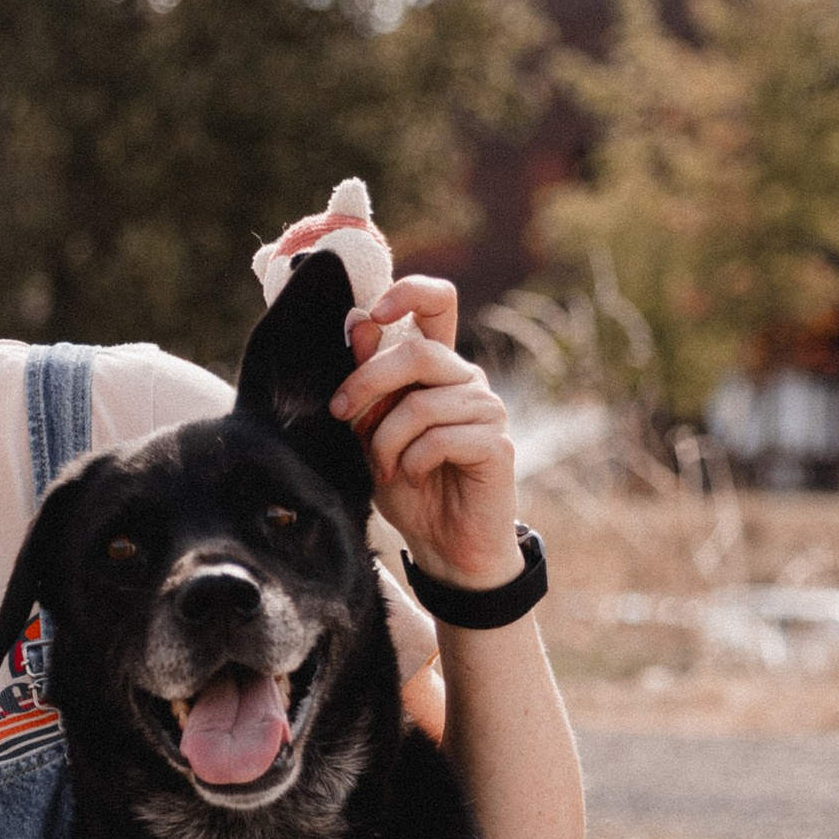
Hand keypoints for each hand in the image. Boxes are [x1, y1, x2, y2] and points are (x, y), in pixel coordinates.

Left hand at [328, 274, 522, 591]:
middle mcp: (465, 380)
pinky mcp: (496, 444)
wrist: (443, 545)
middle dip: (368, 383)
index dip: (409, 293)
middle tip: (341, 415)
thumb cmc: (407, 485)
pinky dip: (413, 460)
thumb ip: (367, 383)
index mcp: (436, 368)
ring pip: (422, 403)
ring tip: (383, 467)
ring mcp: (486, 410)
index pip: (437, 303)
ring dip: (385, 440)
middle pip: (418, 353)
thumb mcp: (371, 432)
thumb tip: (358, 320)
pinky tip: (412, 476)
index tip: (374, 314)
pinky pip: (442, 438)